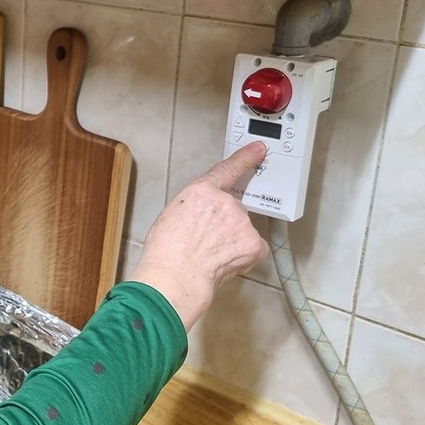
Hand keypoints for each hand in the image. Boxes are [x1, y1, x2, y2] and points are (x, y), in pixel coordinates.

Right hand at [130, 141, 269, 330]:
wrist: (176, 275)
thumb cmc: (166, 252)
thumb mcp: (171, 216)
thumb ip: (194, 208)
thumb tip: (203, 216)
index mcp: (200, 192)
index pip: (227, 169)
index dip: (245, 158)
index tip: (259, 149)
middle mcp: (225, 202)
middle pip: (233, 210)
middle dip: (224, 225)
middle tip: (205, 242)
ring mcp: (242, 222)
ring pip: (242, 230)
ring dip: (232, 241)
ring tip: (210, 255)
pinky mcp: (254, 242)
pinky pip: (253, 247)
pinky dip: (243, 255)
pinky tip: (225, 261)